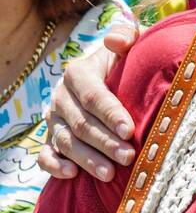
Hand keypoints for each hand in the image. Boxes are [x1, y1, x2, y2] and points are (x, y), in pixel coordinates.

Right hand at [37, 24, 138, 181]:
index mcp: (79, 72)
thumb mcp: (132, 46)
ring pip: (66, 141)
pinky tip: (72, 175)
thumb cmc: (129, 63)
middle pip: (81, 122)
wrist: (115, 77)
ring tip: (110, 174)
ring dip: (87, 159)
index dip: (111, 113)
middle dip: (105, 141)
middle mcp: (62, 96)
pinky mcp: (52, 138)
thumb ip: (127, 37)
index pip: (93, 95)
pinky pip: (45, 154)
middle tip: (128, 157)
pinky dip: (54, 165)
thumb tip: (115, 41)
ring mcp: (55, 119)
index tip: (130, 130)